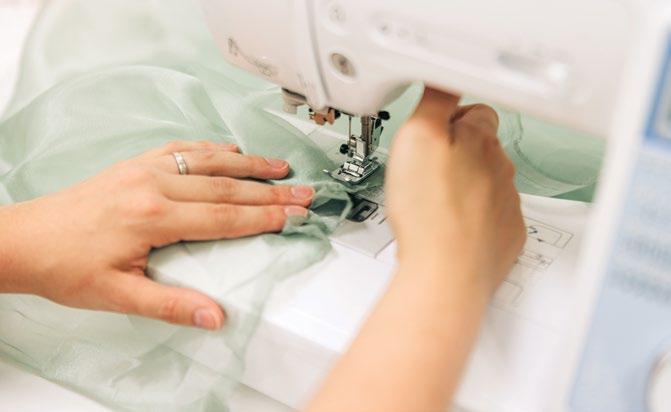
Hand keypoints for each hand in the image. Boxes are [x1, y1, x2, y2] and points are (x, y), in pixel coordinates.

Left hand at [0, 140, 313, 329]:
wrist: (25, 240)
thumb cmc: (66, 268)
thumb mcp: (117, 295)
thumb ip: (170, 304)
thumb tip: (215, 317)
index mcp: (152, 216)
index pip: (224, 217)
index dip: (263, 217)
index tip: (294, 216)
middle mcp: (153, 184)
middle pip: (225, 187)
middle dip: (269, 191)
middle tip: (302, 193)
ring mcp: (144, 168)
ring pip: (209, 161)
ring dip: (248, 164)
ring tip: (280, 167)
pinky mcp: (135, 163)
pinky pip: (182, 149)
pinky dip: (211, 149)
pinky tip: (229, 150)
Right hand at [307, 90, 526, 411]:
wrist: (447, 275)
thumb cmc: (429, 213)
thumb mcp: (416, 137)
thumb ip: (434, 100)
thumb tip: (444, 77)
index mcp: (480, 139)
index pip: (474, 110)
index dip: (449, 119)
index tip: (432, 132)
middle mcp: (500, 169)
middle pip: (480, 147)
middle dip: (456, 152)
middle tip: (425, 171)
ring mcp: (506, 204)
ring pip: (485, 182)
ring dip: (463, 186)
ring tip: (433, 202)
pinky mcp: (505, 235)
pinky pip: (491, 216)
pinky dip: (473, 217)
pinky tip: (449, 226)